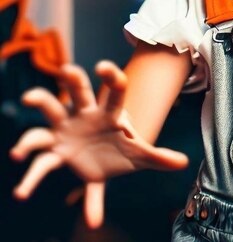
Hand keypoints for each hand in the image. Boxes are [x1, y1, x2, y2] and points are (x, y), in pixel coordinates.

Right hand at [10, 61, 188, 227]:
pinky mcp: (55, 152)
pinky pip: (42, 162)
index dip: (110, 78)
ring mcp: (66, 130)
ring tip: (24, 123)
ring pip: (50, 115)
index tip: (103, 67)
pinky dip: (33, 178)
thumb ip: (159, 157)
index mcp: (110, 112)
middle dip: (72, 79)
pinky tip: (22, 192)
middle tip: (66, 69)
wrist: (105, 159)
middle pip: (77, 91)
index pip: (114, 90)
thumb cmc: (123, 148)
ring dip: (40, 109)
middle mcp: (85, 114)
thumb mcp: (141, 154)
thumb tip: (184, 163)